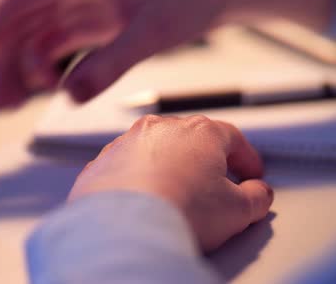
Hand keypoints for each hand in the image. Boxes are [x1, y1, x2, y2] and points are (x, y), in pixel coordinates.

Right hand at [0, 0, 335, 111]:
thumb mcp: (156, 29)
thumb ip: (112, 63)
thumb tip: (70, 96)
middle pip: (19, 21)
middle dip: (1, 62)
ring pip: (33, 34)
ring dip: (19, 68)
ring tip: (12, 104)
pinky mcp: (91, 16)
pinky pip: (55, 42)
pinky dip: (44, 66)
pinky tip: (44, 88)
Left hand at [68, 115, 272, 251]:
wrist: (124, 228)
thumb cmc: (177, 211)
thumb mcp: (237, 210)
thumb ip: (256, 197)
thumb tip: (257, 194)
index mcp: (199, 132)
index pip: (232, 138)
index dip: (245, 158)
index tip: (249, 173)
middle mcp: (160, 130)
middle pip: (190, 140)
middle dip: (204, 160)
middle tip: (213, 184)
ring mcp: (126, 144)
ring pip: (154, 150)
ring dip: (167, 168)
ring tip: (175, 195)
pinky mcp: (102, 164)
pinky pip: (125, 167)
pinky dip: (136, 179)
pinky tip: (143, 201)